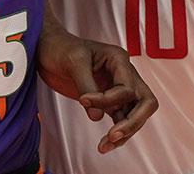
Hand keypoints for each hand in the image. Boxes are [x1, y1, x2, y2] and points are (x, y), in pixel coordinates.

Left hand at [37, 26, 158, 153]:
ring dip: (124, 132)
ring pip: (134, 115)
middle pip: (145, 102)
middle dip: (133, 122)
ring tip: (104, 146)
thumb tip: (97, 117)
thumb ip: (86, 86)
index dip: (107, 99)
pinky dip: (116, 133)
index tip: (83, 100)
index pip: (127, 87)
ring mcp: (118, 88)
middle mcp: (124, 74)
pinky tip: (105, 144)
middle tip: (113, 136)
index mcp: (119, 59)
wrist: (48, 50)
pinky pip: (121, 119)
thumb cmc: (61, 48)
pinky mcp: (109, 101)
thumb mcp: (73, 61)